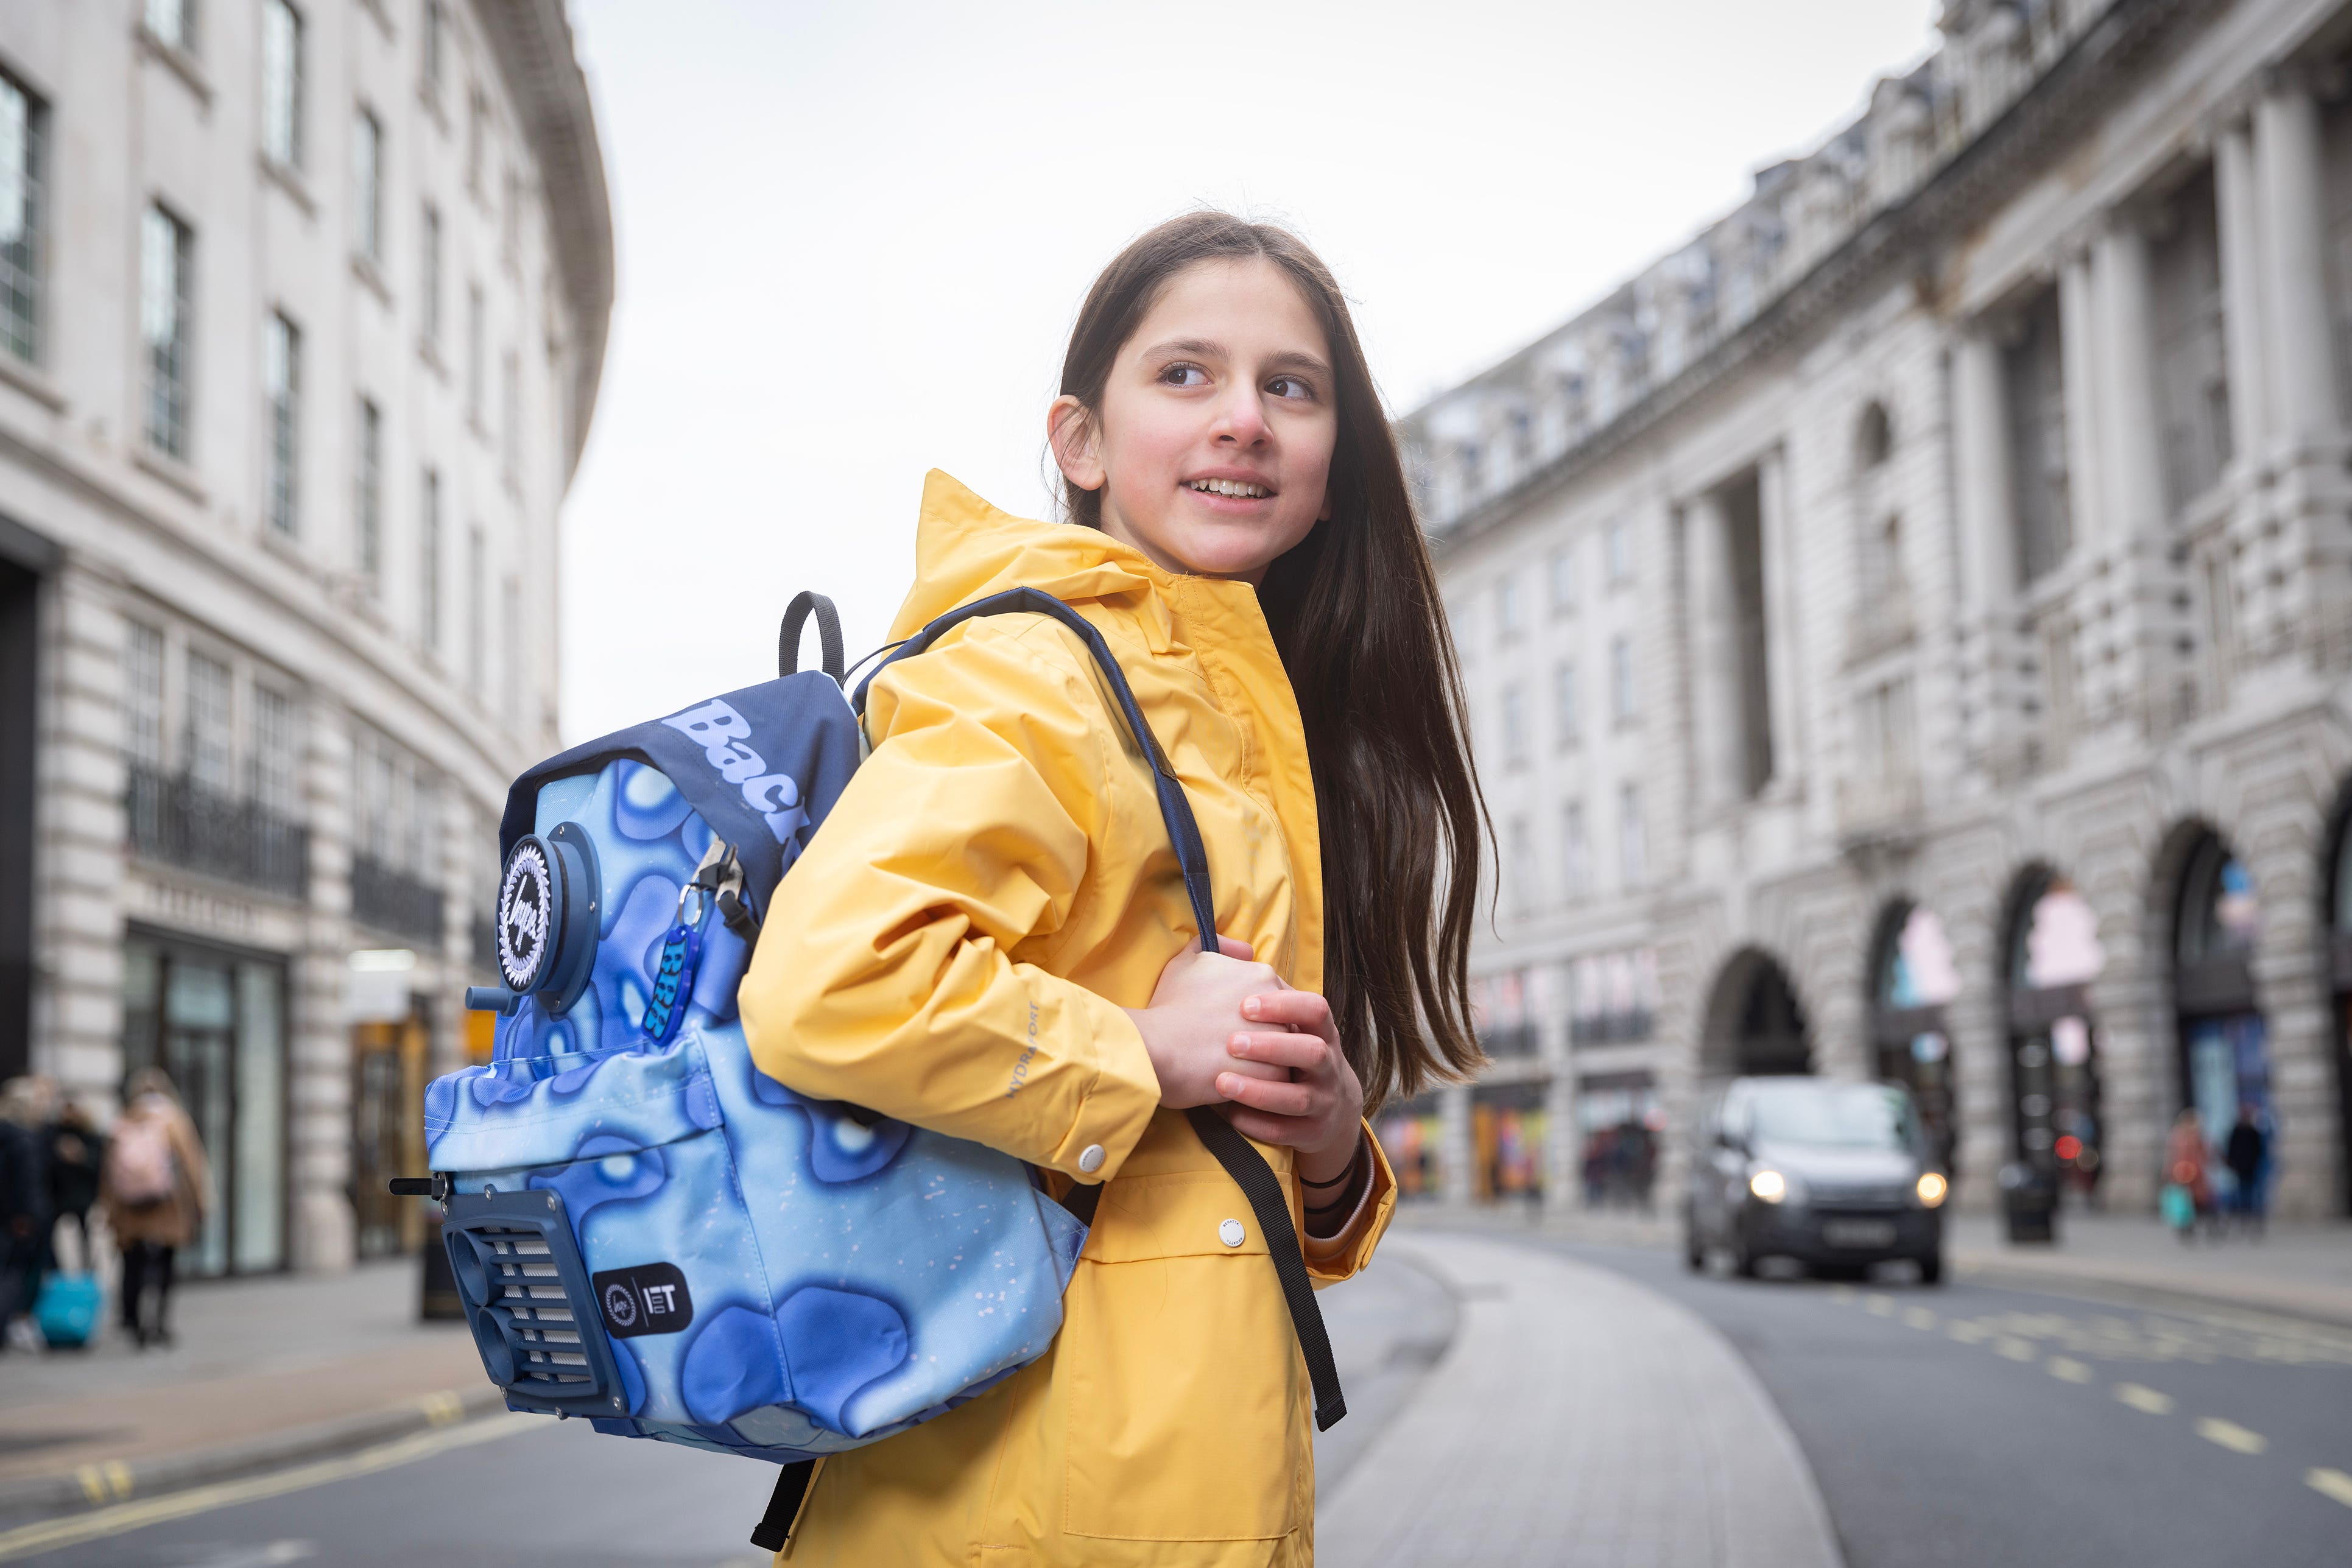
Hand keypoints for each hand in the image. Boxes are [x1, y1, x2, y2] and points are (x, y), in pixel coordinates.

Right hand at [1127, 937, 1294, 1109]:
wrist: (1155, 1047)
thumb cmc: (1168, 1005)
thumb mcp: (1187, 961)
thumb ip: (1220, 946)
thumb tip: (1245, 949)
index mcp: (1262, 976)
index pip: (1281, 997)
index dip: (1263, 1014)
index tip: (1242, 1023)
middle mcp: (1277, 1005)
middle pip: (1287, 1024)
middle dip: (1270, 1035)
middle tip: (1239, 1046)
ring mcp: (1277, 1042)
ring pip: (1287, 1054)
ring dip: (1269, 1061)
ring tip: (1240, 1067)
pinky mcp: (1271, 1076)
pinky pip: (1278, 1082)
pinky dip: (1262, 1085)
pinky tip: (1240, 1083)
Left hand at [1217, 989, 1363, 1183]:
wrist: (1332, 1107)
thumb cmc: (1294, 1052)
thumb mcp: (1292, 1023)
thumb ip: (1266, 991)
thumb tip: (1236, 948)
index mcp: (1323, 1032)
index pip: (1316, 1010)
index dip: (1284, 1006)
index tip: (1245, 1004)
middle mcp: (1328, 1065)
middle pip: (1312, 1052)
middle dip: (1272, 1047)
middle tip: (1231, 1042)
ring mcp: (1323, 1101)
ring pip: (1297, 1097)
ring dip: (1259, 1090)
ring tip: (1221, 1081)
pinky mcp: (1311, 1133)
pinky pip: (1286, 1131)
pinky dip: (1257, 1123)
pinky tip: (1228, 1113)